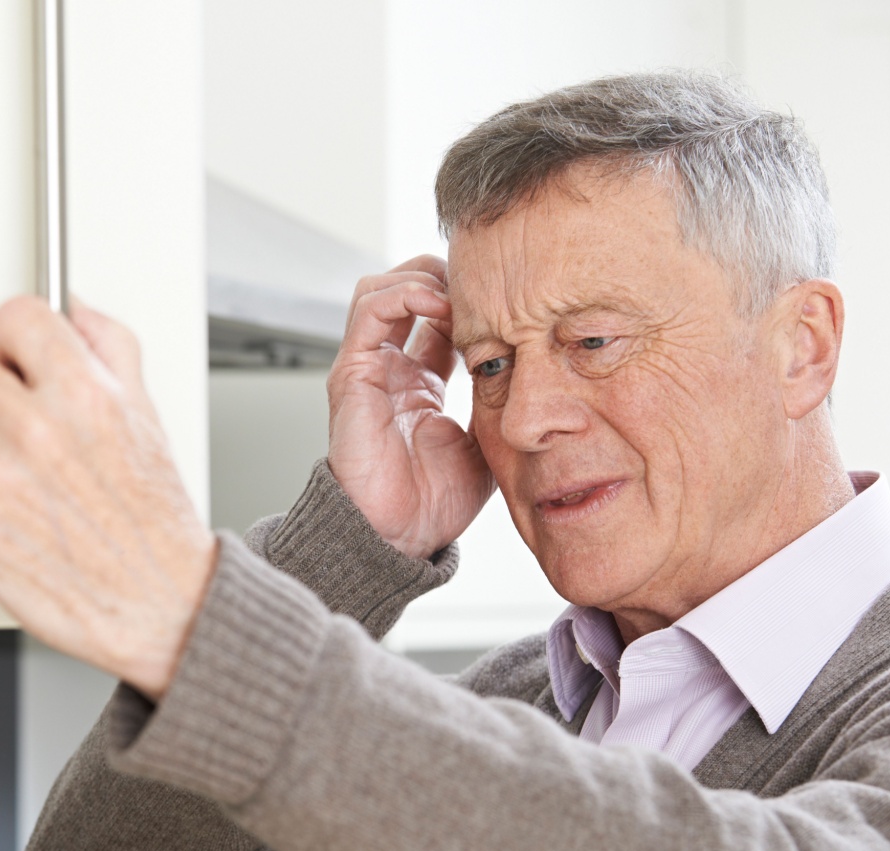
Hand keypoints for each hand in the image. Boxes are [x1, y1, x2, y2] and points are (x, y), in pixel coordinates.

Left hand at [0, 296, 214, 698]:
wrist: (159, 603)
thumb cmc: (154, 521)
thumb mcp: (149, 416)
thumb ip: (112, 349)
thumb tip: (76, 310)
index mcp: (85, 394)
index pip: (16, 317)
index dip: (19, 339)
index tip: (21, 357)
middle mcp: (37, 431)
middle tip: (16, 426)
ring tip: (11, 477)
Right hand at [327, 256, 494, 559]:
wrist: (401, 534)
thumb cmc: (436, 501)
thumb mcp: (487, 439)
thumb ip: (499, 401)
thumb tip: (537, 373)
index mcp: (419, 384)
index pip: (437, 318)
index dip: (468, 301)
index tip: (504, 303)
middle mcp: (390, 369)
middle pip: (406, 291)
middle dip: (444, 277)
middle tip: (482, 287)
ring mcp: (368, 368)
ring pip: (381, 288)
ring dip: (422, 277)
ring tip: (456, 292)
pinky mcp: (352, 372)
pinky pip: (370, 309)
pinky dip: (403, 292)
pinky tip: (436, 302)